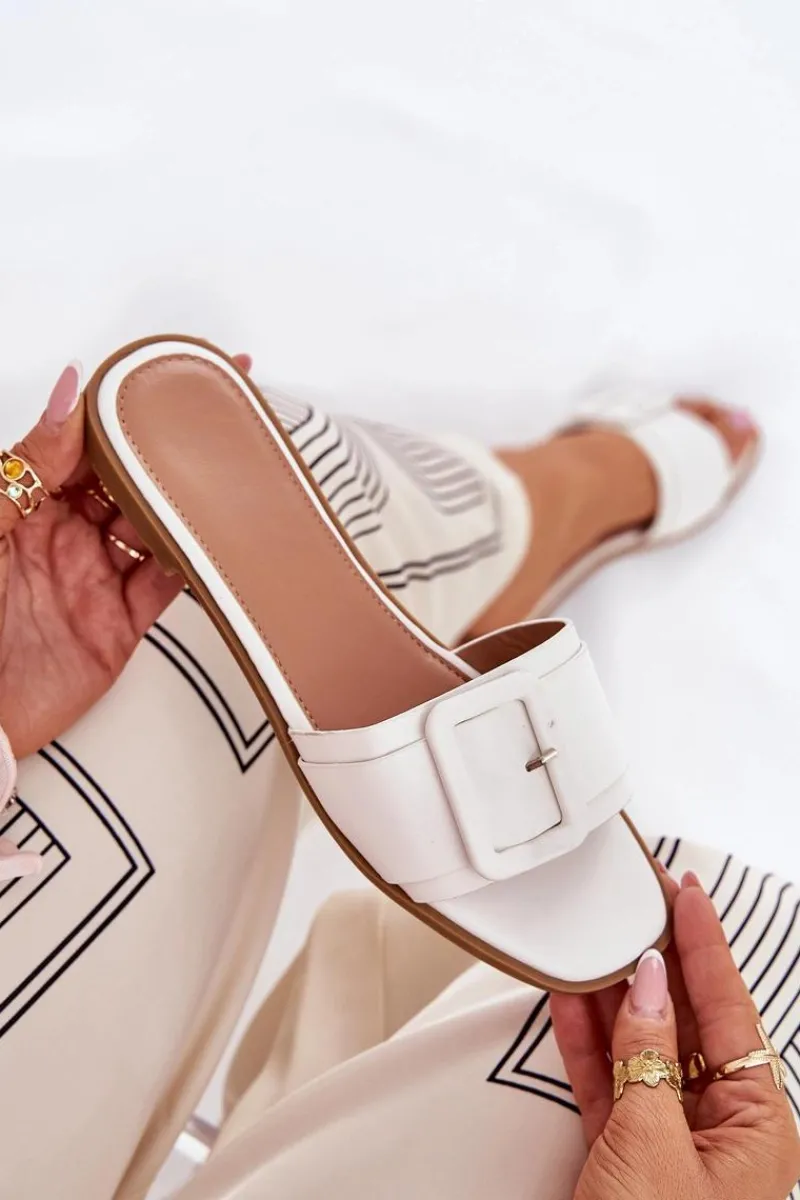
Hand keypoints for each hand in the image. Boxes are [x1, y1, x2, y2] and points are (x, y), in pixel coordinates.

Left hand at [0, 352, 252, 762]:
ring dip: (187, 501)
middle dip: (169, 446)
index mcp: (26, 502)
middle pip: (129, 479)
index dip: (124, 404)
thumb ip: (29, 461)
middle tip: (214, 415)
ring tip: (226, 470)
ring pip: (155, 526)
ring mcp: (95, 578)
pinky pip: (166, 585)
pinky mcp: (118, 625)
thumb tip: (67, 392)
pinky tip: (215, 539)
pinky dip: (194, 563)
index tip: (162, 373)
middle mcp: (65, 535)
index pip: (85, 439)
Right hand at [550, 872, 799, 1199]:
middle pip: (684, 1020)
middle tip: (633, 904)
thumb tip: (647, 985)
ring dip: (612, 995)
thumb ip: (647, 1059)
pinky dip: (585, 1040)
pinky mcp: (624, 1155)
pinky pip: (606, 1081)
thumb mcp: (655, 1149)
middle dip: (655, 962)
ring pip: (638, 1046)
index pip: (730, 1009)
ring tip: (593, 940)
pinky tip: (569, 999)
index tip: (687, 892)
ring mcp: (668, 1140)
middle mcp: (719, 1127)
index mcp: (757, 1124)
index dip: (705, 944)